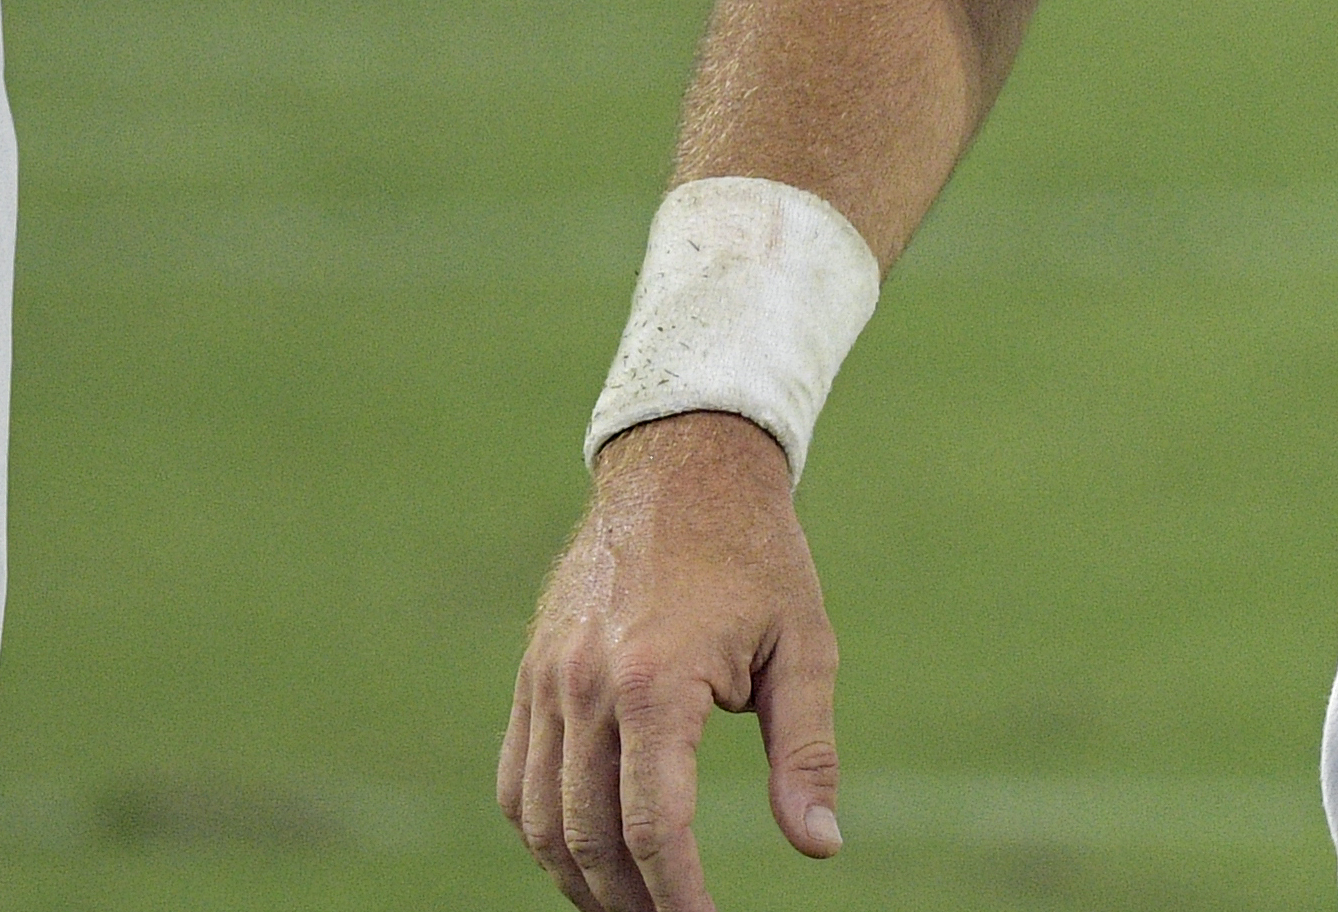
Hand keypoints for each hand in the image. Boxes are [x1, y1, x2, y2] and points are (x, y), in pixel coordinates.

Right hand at [501, 413, 841, 909]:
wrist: (681, 469)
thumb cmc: (758, 559)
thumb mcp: (806, 647)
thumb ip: (806, 754)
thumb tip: (820, 847)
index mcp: (656, 682)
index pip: (655, 826)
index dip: (678, 893)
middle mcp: (586, 687)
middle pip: (590, 836)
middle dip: (630, 899)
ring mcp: (547, 683)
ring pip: (542, 820)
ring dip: (581, 878)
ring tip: (633, 905)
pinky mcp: (530, 678)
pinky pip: (518, 781)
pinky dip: (545, 831)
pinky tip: (587, 855)